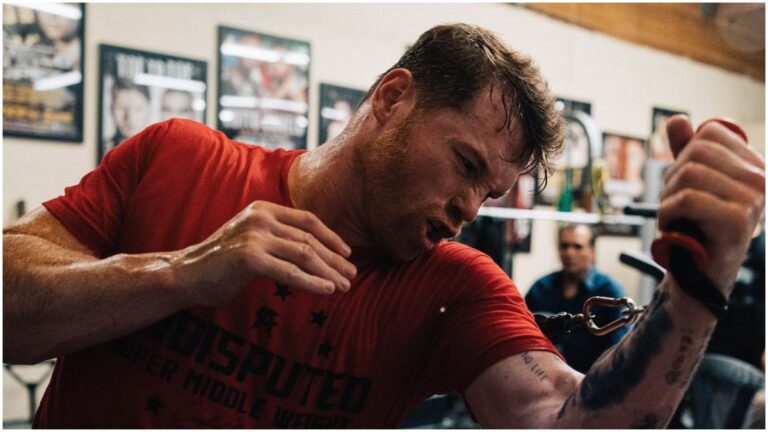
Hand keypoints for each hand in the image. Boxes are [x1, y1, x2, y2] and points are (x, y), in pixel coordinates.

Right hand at [171, 201, 356, 305]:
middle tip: (352, 275)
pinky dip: (311, 282)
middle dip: (334, 259)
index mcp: (263, 209)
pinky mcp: (249, 258)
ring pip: (304, 254)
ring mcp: (254, 236)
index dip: (331, 237)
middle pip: (309, 239)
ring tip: (344, 286)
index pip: (307, 220)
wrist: (185, 274)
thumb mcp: (252, 240)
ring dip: (328, 272)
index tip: (347, 253)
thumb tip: (315, 252)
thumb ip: (278, 238)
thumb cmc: (221, 262)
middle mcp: (260, 218)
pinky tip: (327, 290)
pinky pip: (289, 272)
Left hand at [659, 116, 764, 293]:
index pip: (710, 133)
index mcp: (755, 166)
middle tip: (676, 205)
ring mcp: (754, 200)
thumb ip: (686, 150)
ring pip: (689, 174)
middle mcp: (762, 180)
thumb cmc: (695, 227)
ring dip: (668, 197)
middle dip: (673, 177)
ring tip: (676, 218)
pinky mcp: (738, 220)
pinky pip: (687, 198)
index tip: (686, 185)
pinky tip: (674, 226)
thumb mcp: (689, 183)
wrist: (698, 275)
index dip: (684, 156)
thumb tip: (677, 120)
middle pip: (697, 151)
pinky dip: (668, 212)